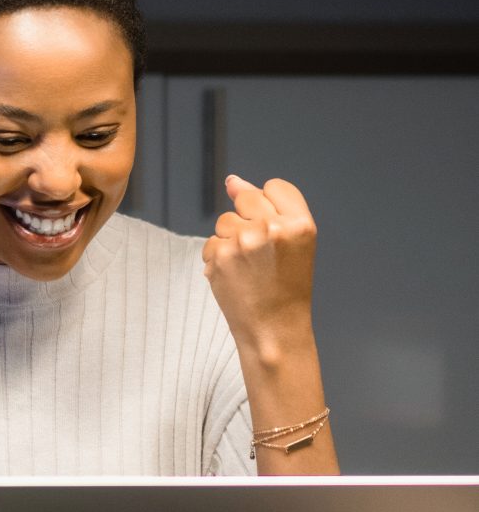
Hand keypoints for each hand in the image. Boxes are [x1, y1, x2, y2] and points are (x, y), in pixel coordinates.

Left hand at [201, 175, 316, 358]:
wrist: (274, 330)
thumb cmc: (286, 287)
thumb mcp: (295, 244)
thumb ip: (269, 208)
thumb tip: (232, 181)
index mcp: (301, 224)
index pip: (275, 186)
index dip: (270, 205)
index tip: (274, 229)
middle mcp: (273, 228)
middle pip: (246, 196)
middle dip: (248, 218)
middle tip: (259, 251)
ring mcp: (243, 241)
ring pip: (225, 220)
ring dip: (231, 238)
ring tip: (248, 267)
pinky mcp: (219, 256)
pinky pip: (211, 242)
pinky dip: (218, 257)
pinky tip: (234, 276)